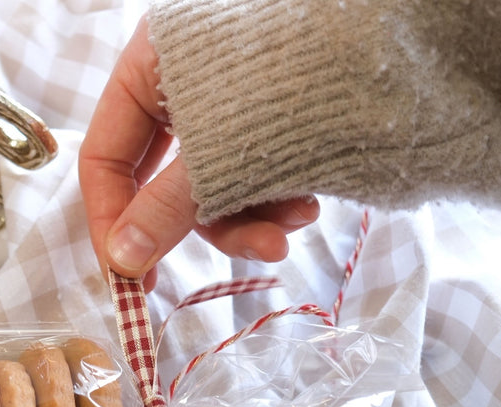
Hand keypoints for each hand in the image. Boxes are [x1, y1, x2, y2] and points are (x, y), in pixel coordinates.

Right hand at [79, 17, 318, 289]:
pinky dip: (277, 196)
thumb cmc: (293, 70)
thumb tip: (121, 264)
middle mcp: (182, 81)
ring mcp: (230, 98)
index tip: (131, 280)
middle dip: (209, 226)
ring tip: (292, 230)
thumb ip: (164, 210)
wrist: (396, 31)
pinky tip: (309, 205)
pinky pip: (257, 169)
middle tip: (238, 264)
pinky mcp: (275, 112)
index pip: (104, 158)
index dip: (112, 224)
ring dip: (253, 217)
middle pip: (166, 178)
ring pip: (218, 181)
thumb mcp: (217, 151)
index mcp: (147, 67)